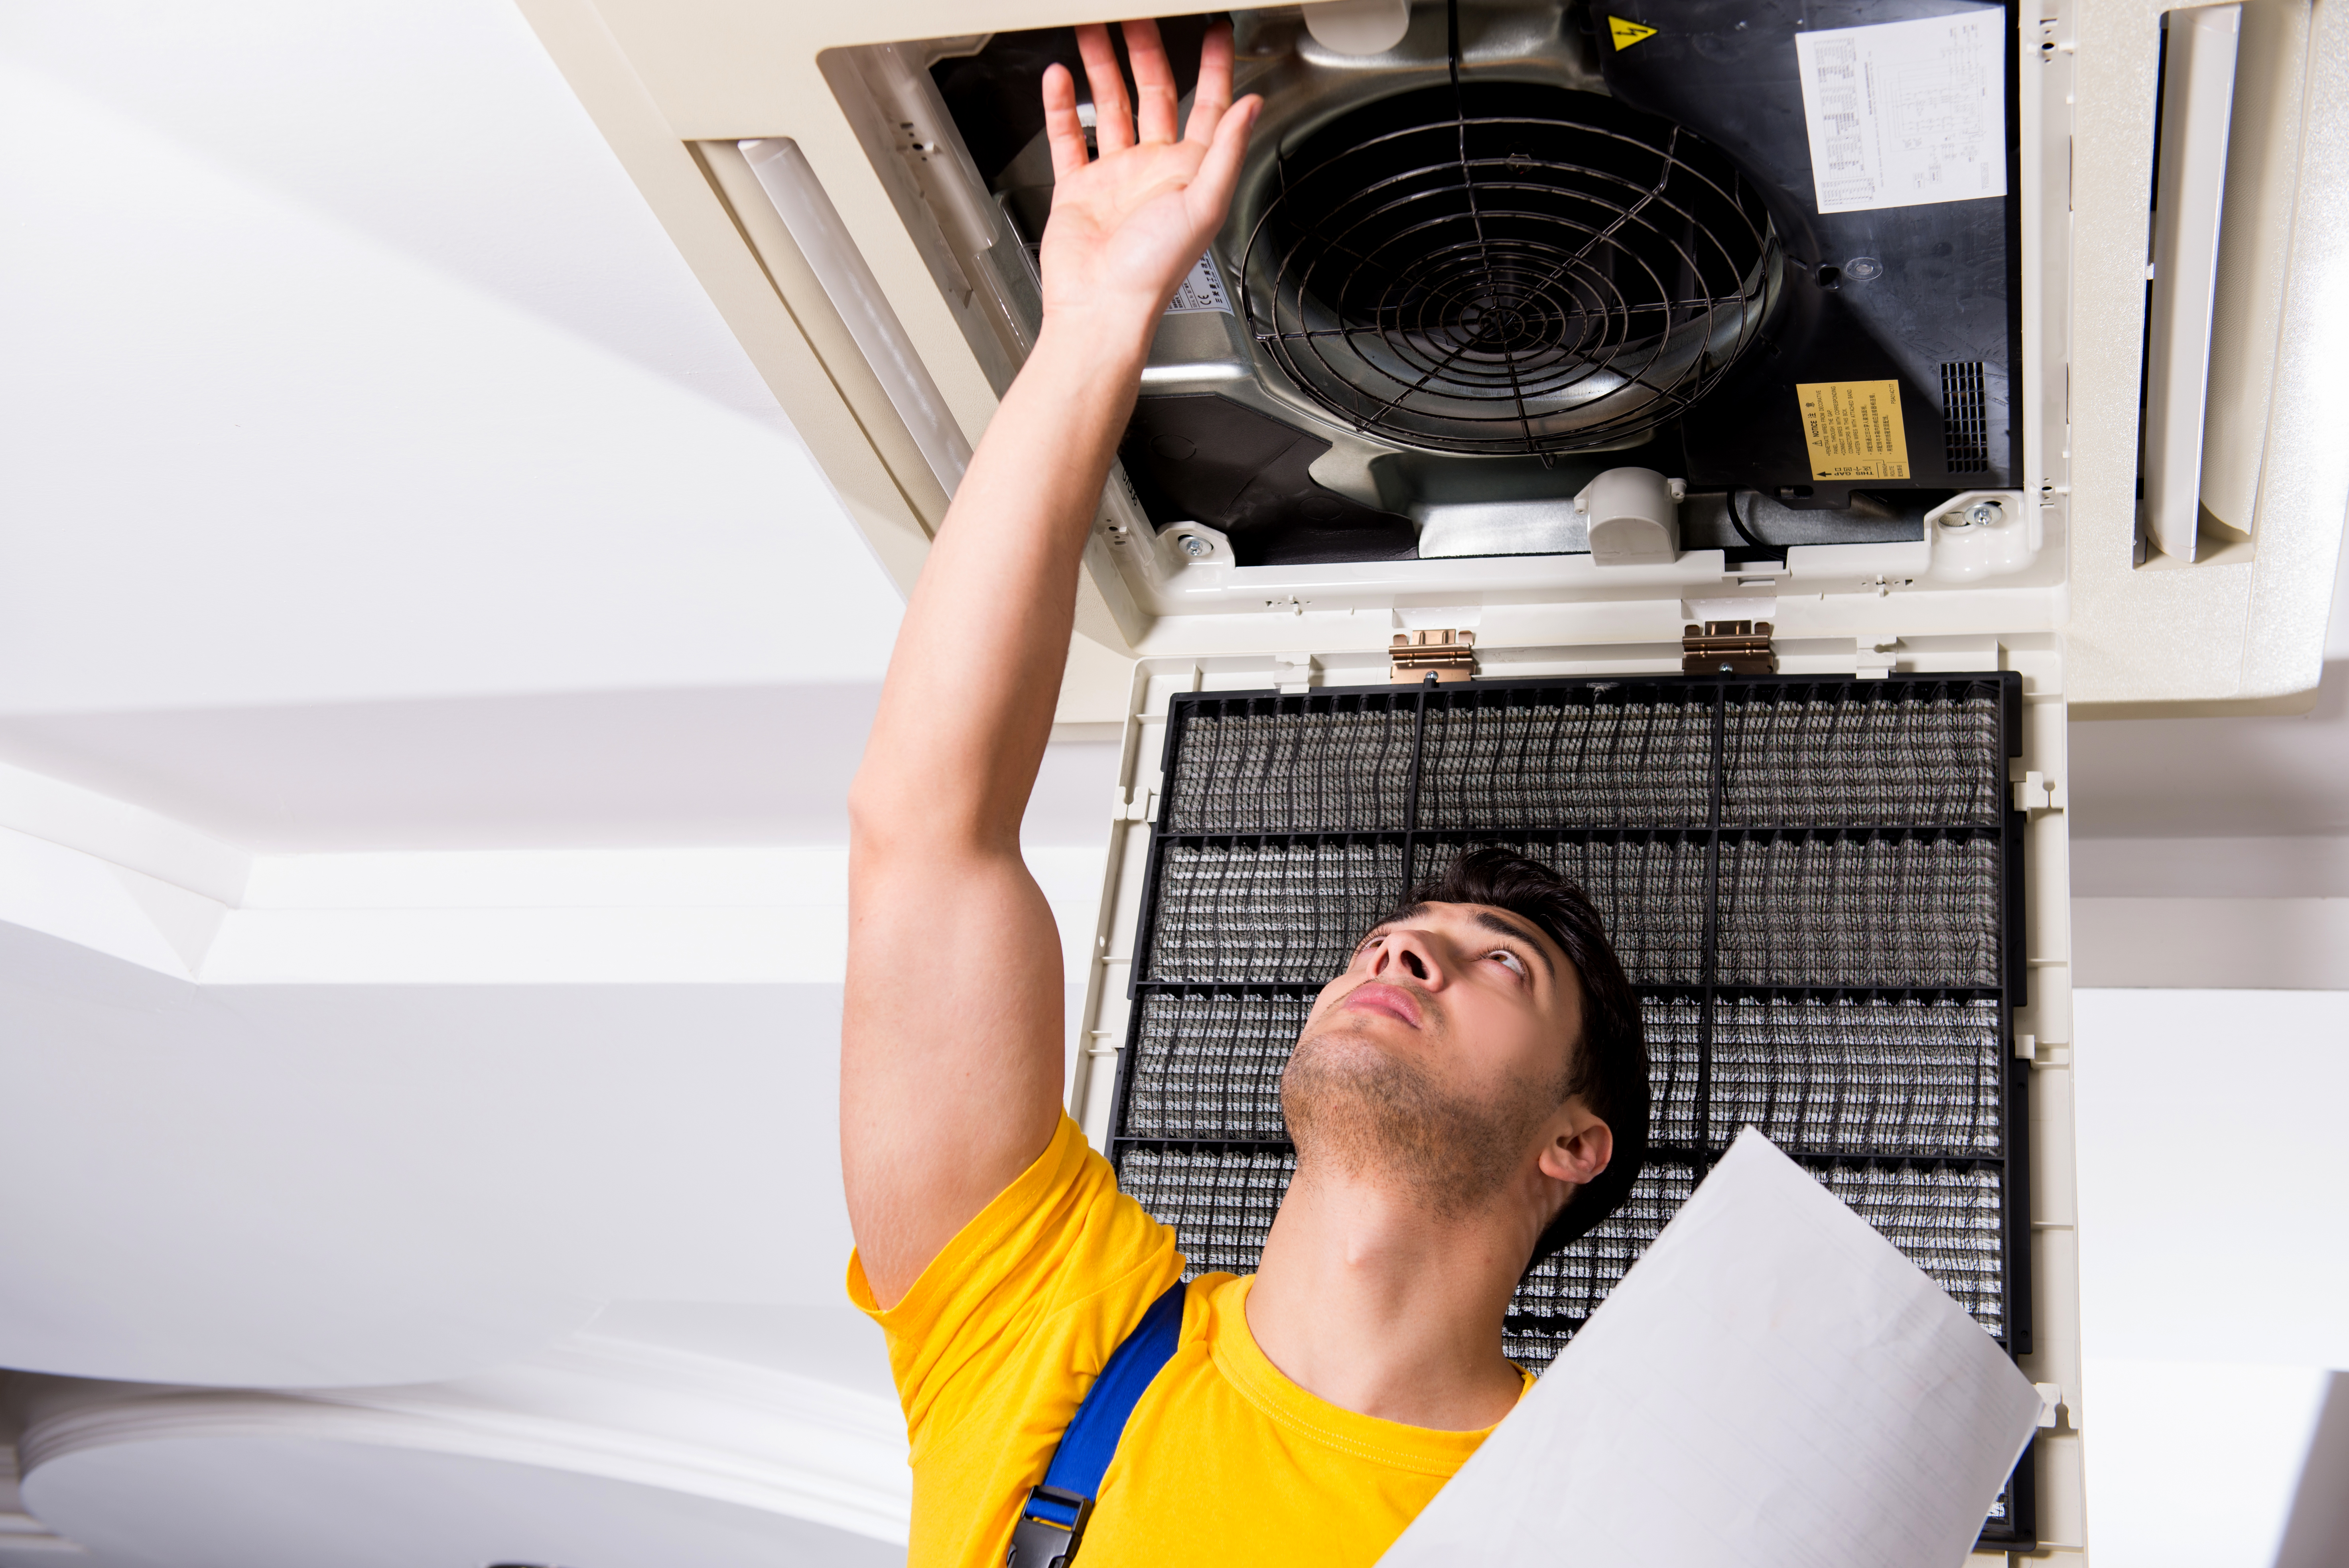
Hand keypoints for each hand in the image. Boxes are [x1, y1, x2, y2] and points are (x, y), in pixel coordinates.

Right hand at [1038, 19, 1259, 335]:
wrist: (1101, 308)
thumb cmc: (1153, 272)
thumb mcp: (1204, 206)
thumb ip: (1226, 152)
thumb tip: (1251, 107)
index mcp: (1190, 173)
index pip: (1208, 107)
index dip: (1215, 68)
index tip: (1216, 32)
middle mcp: (1154, 170)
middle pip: (1154, 95)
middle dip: (1147, 52)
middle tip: (1140, 16)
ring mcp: (1115, 177)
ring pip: (1110, 107)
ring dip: (1103, 68)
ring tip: (1094, 31)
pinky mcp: (1078, 190)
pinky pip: (1069, 139)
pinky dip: (1062, 107)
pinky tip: (1059, 79)